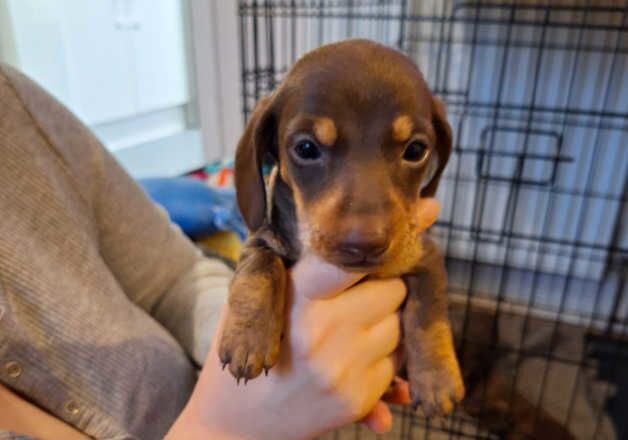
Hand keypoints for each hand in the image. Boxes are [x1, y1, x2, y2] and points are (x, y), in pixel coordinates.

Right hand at [167, 198, 440, 438]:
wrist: (237, 420)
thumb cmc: (246, 346)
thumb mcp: (258, 299)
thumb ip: (304, 270)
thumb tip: (362, 242)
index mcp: (296, 298)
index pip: (353, 257)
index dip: (393, 233)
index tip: (427, 209)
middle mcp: (323, 332)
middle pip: (392, 289)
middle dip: (385, 287)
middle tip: (361, 293)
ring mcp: (342, 369)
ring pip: (400, 327)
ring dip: (387, 324)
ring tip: (349, 331)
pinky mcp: (355, 400)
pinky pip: (396, 366)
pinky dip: (382, 360)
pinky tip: (350, 360)